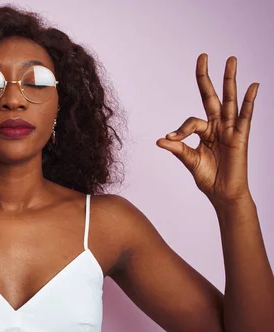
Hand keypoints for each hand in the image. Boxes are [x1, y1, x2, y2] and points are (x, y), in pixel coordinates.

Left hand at [156, 54, 258, 205]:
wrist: (222, 194)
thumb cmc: (208, 177)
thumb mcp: (189, 161)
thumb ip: (178, 148)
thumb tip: (160, 140)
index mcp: (204, 131)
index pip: (191, 121)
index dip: (180, 130)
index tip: (171, 139)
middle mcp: (218, 125)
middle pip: (211, 96)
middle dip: (207, 77)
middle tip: (203, 56)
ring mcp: (230, 129)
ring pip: (229, 100)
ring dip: (230, 80)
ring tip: (231, 59)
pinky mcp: (241, 137)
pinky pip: (245, 116)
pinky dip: (249, 101)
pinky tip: (253, 86)